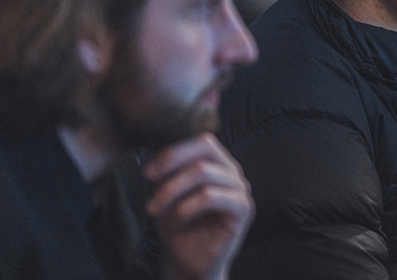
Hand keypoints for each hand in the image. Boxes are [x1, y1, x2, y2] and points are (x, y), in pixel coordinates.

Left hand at [144, 133, 253, 279]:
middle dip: (172, 162)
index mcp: (217, 162)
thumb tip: (153, 149)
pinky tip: (177, 220)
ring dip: (172, 191)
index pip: (200, 140)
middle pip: (205, 148)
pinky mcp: (243, 208)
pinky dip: (188, 207)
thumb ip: (167, 170)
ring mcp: (240, 187)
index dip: (173, 150)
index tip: (148, 171)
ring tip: (156, 210)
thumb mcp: (166, 192)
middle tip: (149, 181)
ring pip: (203, 172)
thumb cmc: (178, 226)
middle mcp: (232, 170)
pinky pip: (211, 196)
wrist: (188, 261)